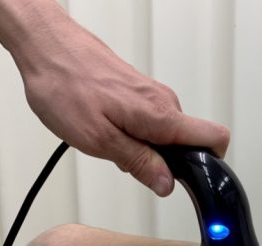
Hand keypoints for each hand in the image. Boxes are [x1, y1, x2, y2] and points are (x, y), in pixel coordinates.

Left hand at [10, 8, 229, 196]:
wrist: (46, 46)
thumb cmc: (65, 86)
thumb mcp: (99, 139)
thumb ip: (139, 163)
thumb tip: (167, 184)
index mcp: (161, 117)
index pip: (215, 138)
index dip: (209, 164)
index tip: (190, 179)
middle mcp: (165, 103)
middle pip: (188, 143)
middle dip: (164, 161)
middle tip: (127, 160)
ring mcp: (154, 95)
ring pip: (166, 134)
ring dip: (144, 147)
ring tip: (107, 139)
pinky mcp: (140, 91)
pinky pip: (151, 121)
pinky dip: (133, 132)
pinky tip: (105, 126)